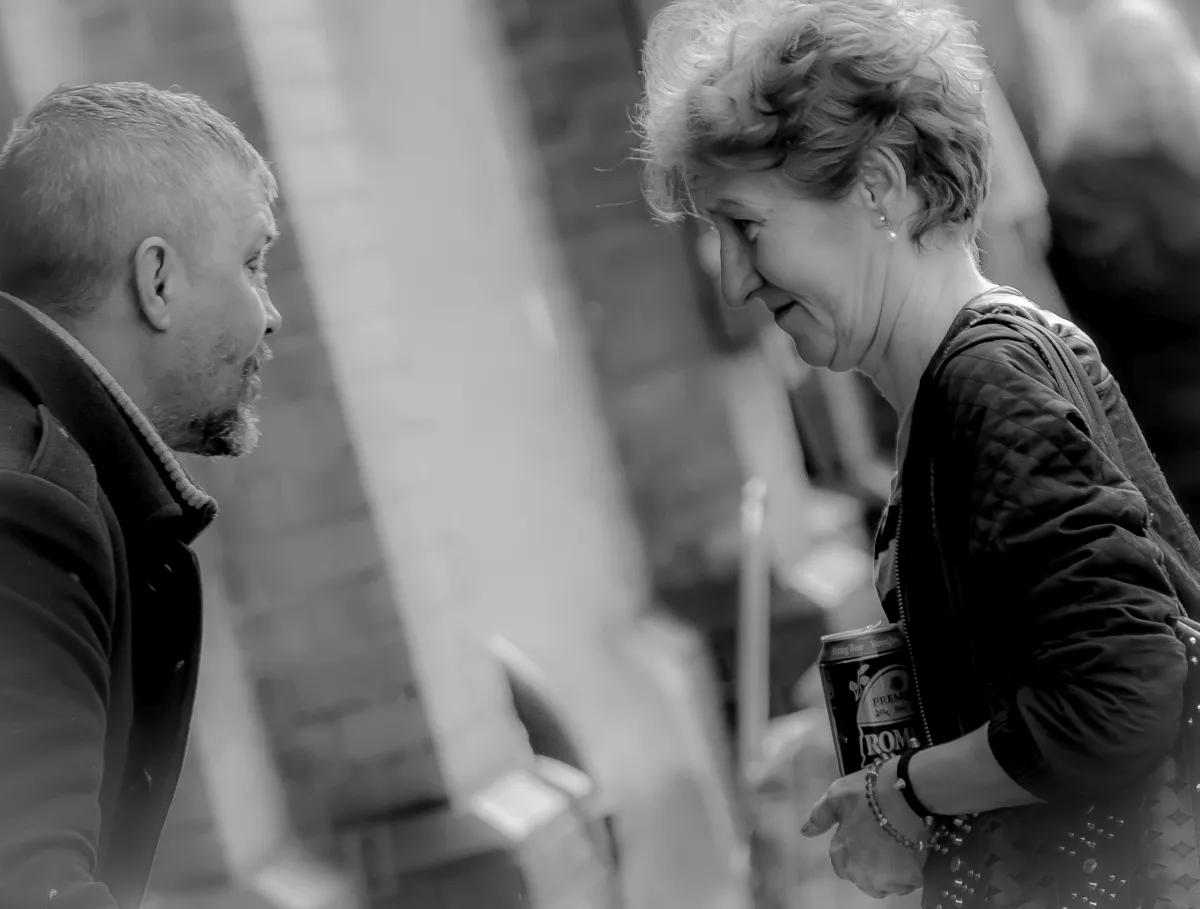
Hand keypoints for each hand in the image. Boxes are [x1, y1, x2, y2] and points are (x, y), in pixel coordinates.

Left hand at [802, 760, 928, 898]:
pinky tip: (911, 853)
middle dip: (869, 865)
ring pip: (884, 885)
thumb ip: (820, 816)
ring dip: (888, 873)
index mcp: (841, 853)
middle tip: (882, 841)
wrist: (909, 791)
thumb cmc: (870, 790)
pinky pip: (907, 884)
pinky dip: (908, 874)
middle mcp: (861, 873)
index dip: (853, 851)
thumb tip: (806, 832)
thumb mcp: (837, 795)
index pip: (842, 866)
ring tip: (897, 848)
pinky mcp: (911, 879)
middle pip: (862, 879)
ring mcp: (887, 879)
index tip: (865, 837)